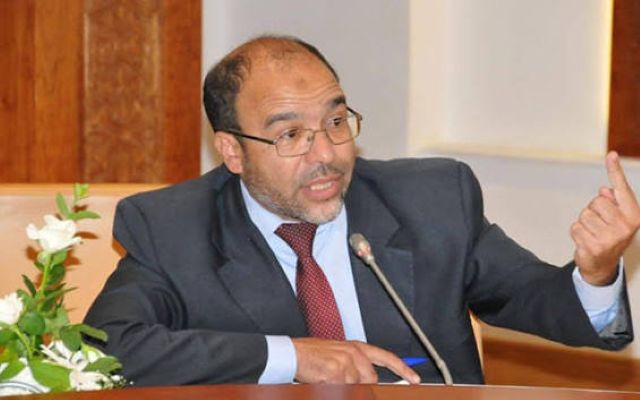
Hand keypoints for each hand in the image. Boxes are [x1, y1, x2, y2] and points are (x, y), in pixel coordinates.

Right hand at [291, 337, 420, 383]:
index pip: (387, 357)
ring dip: (343, 388)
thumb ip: (356, 364)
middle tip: (340, 379)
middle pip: (371, 379)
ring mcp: (346, 364)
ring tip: (327, 377)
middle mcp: (355, 354)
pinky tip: (323, 381)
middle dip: (359, 385)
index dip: (403, 368)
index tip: (415, 378)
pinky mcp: (337, 374)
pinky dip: (333, 390)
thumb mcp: (339, 353)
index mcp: (357, 347)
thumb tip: (367, 380)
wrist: (293, 353)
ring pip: (355, 388)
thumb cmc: (313, 353)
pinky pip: (341, 391)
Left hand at [571, 151, 639, 284]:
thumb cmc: (609, 236)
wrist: (603, 266)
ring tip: (593, 234)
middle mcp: (626, 226)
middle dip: (593, 211)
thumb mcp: (616, 219)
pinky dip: (577, 233)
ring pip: (584, 214)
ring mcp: (610, 237)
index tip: (611, 154)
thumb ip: (613, 203)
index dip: (615, 170)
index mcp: (634, 216)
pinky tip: (586, 241)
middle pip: (596, 201)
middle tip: (599, 225)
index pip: (622, 188)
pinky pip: (575, 227)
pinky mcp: (593, 245)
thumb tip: (604, 190)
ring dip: (584, 223)